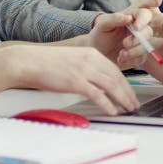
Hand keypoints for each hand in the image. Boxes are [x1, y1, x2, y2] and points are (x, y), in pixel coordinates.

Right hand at [7, 45, 139, 114]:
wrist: (28, 61)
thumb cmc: (46, 62)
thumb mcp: (73, 59)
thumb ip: (87, 67)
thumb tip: (97, 81)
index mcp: (91, 53)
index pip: (115, 69)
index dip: (125, 82)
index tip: (130, 92)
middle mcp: (91, 59)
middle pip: (117, 78)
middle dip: (128, 92)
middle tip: (134, 103)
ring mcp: (84, 70)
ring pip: (111, 86)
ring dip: (123, 99)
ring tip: (129, 108)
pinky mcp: (76, 82)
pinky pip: (97, 95)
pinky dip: (107, 104)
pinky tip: (113, 111)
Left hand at [88, 7, 151, 69]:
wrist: (97, 53)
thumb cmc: (99, 36)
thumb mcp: (103, 25)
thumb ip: (114, 19)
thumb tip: (129, 17)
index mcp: (131, 18)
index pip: (144, 14)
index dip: (143, 20)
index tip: (136, 28)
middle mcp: (138, 30)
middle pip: (148, 31)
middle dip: (138, 39)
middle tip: (125, 44)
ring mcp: (139, 43)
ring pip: (146, 46)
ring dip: (134, 52)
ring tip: (121, 54)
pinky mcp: (139, 55)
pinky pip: (141, 58)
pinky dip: (131, 60)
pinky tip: (120, 59)